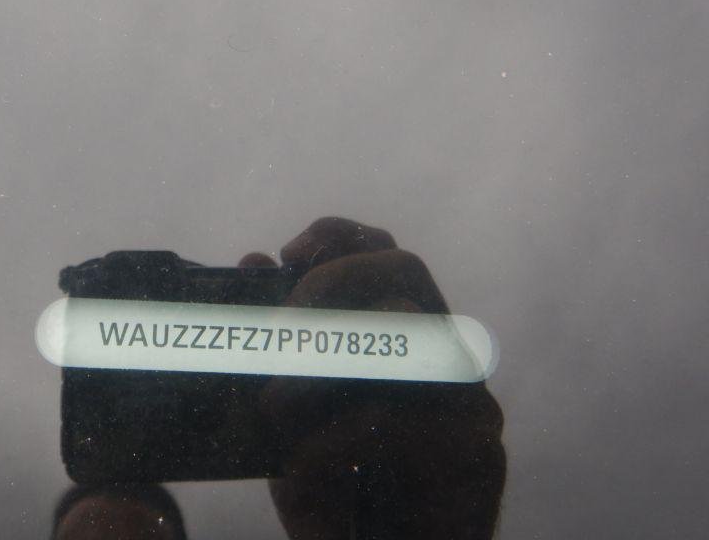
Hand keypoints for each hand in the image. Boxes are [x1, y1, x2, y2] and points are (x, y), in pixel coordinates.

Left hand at [244, 218, 505, 539]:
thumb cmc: (337, 494)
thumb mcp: (291, 418)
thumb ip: (279, 348)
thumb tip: (252, 263)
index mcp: (407, 340)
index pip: (388, 253)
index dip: (339, 236)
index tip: (287, 253)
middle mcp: (445, 358)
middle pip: (405, 269)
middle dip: (331, 281)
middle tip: (282, 327)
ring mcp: (470, 403)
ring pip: (406, 331)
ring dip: (321, 365)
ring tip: (271, 406)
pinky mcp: (478, 456)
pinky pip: (398, 418)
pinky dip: (333, 438)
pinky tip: (301, 464)